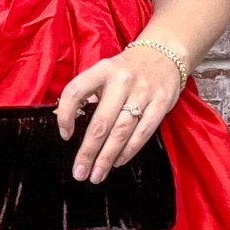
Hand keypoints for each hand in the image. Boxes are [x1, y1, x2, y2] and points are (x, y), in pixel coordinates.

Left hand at [55, 41, 185, 183]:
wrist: (164, 54)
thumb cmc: (127, 70)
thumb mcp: (105, 72)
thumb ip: (91, 95)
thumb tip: (74, 128)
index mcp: (102, 70)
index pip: (76, 92)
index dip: (66, 115)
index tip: (65, 136)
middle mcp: (121, 80)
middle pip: (101, 122)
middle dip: (88, 151)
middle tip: (80, 173)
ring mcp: (143, 92)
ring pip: (121, 131)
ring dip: (107, 157)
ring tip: (96, 175)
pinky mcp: (161, 102)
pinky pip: (143, 132)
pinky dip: (129, 150)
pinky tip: (117, 162)